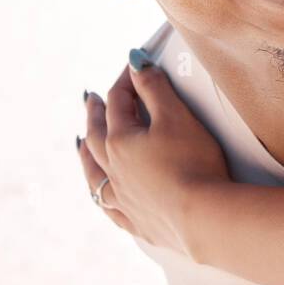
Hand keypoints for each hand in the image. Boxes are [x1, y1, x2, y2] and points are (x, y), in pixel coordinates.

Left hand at [77, 53, 231, 256]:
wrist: (202, 216)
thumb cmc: (192, 162)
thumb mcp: (176, 116)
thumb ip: (155, 87)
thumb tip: (136, 63)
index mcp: (121, 141)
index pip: (119, 102)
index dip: (126, 80)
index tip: (135, 65)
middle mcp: (114, 170)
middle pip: (97, 136)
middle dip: (95, 114)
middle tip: (92, 100)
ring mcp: (123, 199)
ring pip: (94, 174)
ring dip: (86, 156)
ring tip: (81, 145)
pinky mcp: (137, 222)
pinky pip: (110, 208)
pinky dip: (103, 197)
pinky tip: (103, 196)